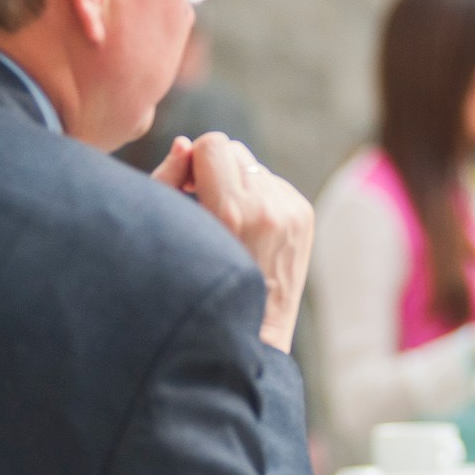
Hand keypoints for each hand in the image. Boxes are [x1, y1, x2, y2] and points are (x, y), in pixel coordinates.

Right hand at [153, 133, 312, 352]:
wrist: (249, 330)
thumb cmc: (194, 283)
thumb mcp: (170, 231)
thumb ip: (169, 181)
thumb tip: (184, 143)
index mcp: (233, 212)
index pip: (212, 144)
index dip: (194, 162)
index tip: (189, 188)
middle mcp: (268, 209)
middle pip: (234, 150)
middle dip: (216, 172)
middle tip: (207, 206)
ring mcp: (292, 212)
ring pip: (253, 166)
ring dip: (238, 185)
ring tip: (230, 224)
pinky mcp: (305, 216)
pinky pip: (273, 183)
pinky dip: (259, 198)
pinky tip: (251, 231)